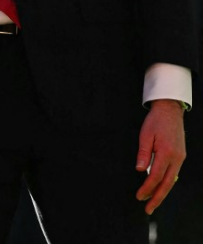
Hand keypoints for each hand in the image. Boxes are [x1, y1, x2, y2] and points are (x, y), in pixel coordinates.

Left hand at [135, 98, 185, 214]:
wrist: (170, 111)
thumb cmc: (156, 121)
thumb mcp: (145, 134)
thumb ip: (143, 153)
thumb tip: (139, 170)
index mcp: (166, 153)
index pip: (155, 176)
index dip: (147, 189)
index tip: (139, 196)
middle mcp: (176, 158)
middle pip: (166, 184)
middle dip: (157, 198)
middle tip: (148, 208)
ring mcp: (180, 158)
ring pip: (171, 181)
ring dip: (162, 192)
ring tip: (152, 201)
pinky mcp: (180, 157)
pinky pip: (173, 174)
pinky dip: (166, 183)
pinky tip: (159, 187)